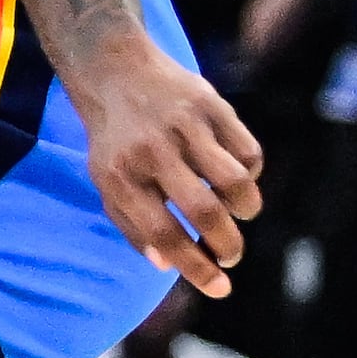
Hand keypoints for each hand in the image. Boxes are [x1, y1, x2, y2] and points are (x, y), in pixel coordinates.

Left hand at [65, 39, 262, 297]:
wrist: (113, 68)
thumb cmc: (114, 139)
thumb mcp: (106, 181)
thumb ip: (132, 224)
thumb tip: (168, 265)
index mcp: (121, 177)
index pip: (162, 233)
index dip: (195, 267)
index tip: (220, 288)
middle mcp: (153, 152)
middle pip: (204, 211)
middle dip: (228, 246)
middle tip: (232, 257)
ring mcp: (184, 126)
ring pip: (235, 181)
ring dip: (246, 210)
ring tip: (238, 215)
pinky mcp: (211, 105)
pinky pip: (248, 152)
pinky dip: (250, 173)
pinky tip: (236, 176)